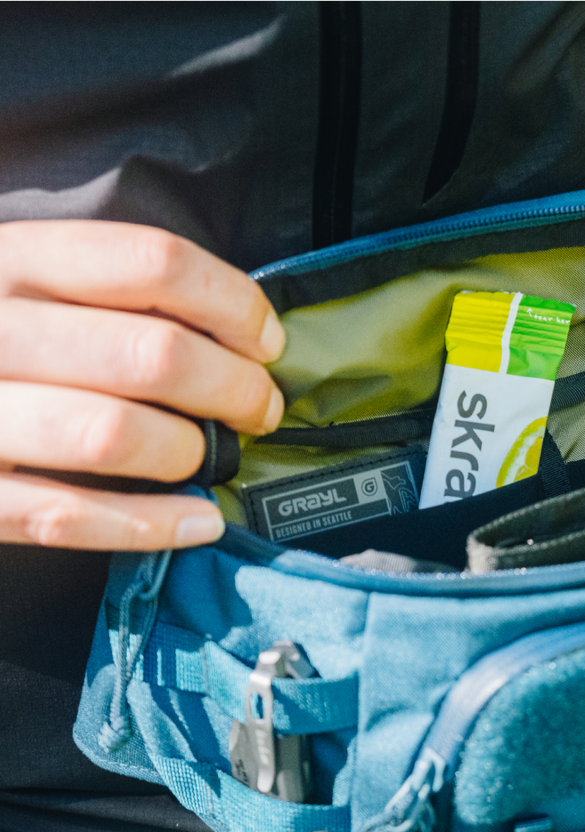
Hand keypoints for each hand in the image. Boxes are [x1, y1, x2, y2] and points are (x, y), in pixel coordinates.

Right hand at [0, 221, 284, 548]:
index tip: (265, 342)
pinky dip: (151, 524)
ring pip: (113, 434)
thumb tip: (240, 330)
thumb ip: (112, 291)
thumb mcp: (29, 283)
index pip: (153, 262)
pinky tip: (199, 520)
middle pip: (153, 355)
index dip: (233, 304)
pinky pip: (70, 516)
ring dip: (189, 451)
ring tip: (211, 456)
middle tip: (259, 409)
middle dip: (234, 389)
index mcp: (11, 259)